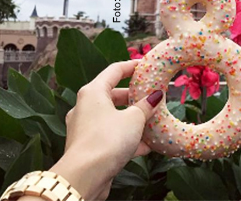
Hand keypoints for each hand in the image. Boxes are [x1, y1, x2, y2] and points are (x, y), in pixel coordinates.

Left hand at [49, 60, 162, 199]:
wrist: (84, 176)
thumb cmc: (107, 139)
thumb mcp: (134, 119)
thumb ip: (146, 106)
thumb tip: (156, 96)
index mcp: (93, 92)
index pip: (114, 70)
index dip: (132, 66)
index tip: (147, 65)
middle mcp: (85, 107)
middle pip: (114, 95)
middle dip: (136, 98)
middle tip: (154, 98)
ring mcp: (85, 128)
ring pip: (114, 118)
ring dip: (134, 120)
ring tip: (154, 122)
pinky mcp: (88, 147)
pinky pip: (111, 136)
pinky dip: (128, 139)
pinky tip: (147, 146)